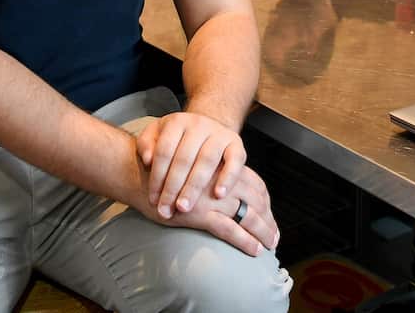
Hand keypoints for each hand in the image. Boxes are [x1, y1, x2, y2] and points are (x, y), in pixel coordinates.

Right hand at [135, 161, 279, 256]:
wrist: (138, 172)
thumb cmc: (164, 170)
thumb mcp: (191, 164)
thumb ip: (209, 172)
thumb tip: (224, 189)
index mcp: (222, 164)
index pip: (255, 183)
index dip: (266, 201)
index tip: (271, 216)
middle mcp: (221, 178)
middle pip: (256, 200)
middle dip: (268, 219)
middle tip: (275, 236)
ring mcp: (211, 196)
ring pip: (247, 215)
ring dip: (262, 232)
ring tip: (270, 245)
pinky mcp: (200, 212)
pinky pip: (229, 229)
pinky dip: (244, 241)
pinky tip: (255, 250)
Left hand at [136, 111, 246, 220]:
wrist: (205, 129)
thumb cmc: (176, 139)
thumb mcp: (156, 135)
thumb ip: (146, 144)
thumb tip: (147, 160)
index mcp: (177, 122)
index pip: (164, 151)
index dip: (157, 177)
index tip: (153, 200)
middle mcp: (199, 124)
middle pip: (184, 158)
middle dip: (173, 188)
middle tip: (166, 210)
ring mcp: (219, 133)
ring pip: (207, 161)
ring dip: (194, 187)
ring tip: (184, 207)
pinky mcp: (236, 143)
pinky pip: (235, 161)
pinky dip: (228, 178)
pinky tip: (219, 195)